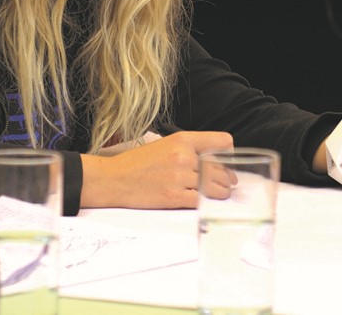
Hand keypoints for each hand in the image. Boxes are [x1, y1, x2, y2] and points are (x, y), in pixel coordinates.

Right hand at [80, 131, 233, 208]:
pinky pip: (201, 200)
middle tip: (228, 184)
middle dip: (226, 178)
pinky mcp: (173, 197)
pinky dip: (207, 203)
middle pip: (220, 168)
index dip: (228, 154)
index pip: (222, 141)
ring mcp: (179, 177)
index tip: (227, 163)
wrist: (113, 179)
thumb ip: (188, 150)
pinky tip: (205, 202)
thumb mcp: (164, 145)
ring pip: (214, 186)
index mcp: (182, 139)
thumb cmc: (137, 164)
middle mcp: (183, 156)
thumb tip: (213, 162)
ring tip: (219, 194)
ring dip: (220, 193)